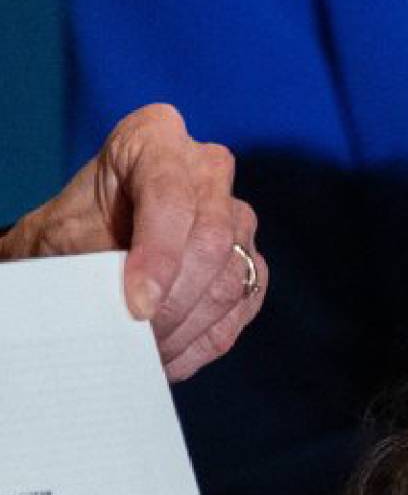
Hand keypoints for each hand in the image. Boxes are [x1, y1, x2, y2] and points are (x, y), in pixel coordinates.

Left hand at [0, 103, 266, 381]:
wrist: (92, 244)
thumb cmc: (76, 229)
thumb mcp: (68, 235)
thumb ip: (102, 260)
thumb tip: (136, 311)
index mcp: (156, 139)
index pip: (171, 196)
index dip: (159, 256)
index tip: (137, 305)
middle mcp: (208, 171)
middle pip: (211, 242)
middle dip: (175, 302)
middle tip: (141, 338)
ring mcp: (237, 220)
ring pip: (230, 282)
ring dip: (187, 328)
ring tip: (147, 351)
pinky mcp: (252, 266)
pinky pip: (239, 311)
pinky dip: (202, 342)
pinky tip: (169, 355)